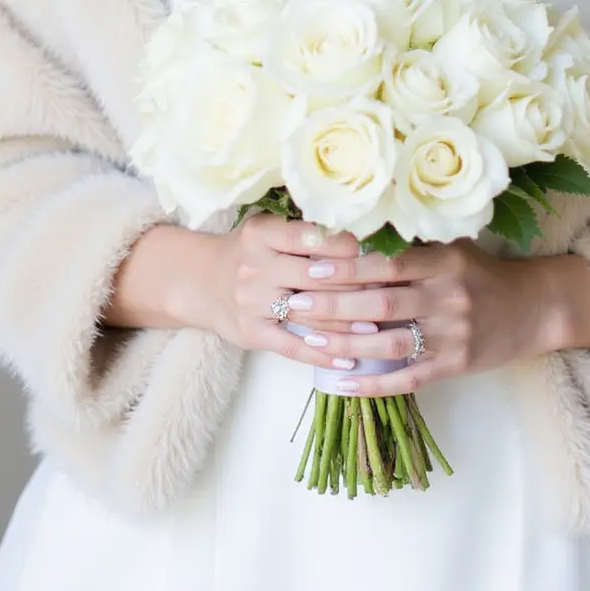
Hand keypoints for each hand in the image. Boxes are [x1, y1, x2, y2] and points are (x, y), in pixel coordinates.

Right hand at [203, 213, 378, 373]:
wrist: (201, 282)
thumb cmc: (249, 252)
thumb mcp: (267, 231)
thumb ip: (304, 232)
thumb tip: (360, 234)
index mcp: (260, 234)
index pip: (305, 237)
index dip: (340, 244)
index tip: (371, 248)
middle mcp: (255, 267)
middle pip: (314, 277)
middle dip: (354, 284)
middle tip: (388, 289)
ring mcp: (252, 303)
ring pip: (308, 314)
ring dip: (346, 323)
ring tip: (378, 327)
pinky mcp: (252, 333)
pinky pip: (292, 347)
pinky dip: (322, 355)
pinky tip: (349, 359)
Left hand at [280, 238, 557, 395]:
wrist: (534, 308)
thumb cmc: (482, 273)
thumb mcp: (453, 248)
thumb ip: (411, 245)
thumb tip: (351, 235)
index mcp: (444, 261)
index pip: (388, 262)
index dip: (348, 264)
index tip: (311, 264)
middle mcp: (449, 295)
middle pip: (382, 302)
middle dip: (334, 305)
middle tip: (294, 303)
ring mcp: (453, 334)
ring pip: (389, 342)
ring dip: (345, 344)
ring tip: (308, 342)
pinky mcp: (456, 366)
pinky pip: (409, 377)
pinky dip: (373, 383)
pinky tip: (342, 383)